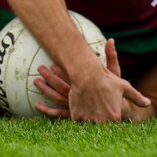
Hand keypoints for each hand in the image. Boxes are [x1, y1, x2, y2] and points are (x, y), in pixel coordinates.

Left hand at [33, 39, 149, 121]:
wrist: (120, 113)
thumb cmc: (115, 92)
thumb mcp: (115, 74)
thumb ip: (111, 57)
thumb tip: (111, 40)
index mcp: (87, 85)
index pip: (71, 76)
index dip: (60, 70)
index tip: (51, 63)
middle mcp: (80, 97)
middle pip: (60, 86)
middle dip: (49, 77)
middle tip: (39, 68)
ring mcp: (76, 107)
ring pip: (57, 98)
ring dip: (45, 90)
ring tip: (36, 81)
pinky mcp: (74, 116)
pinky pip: (58, 114)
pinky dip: (47, 111)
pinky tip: (38, 106)